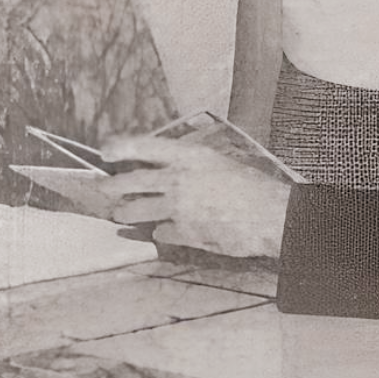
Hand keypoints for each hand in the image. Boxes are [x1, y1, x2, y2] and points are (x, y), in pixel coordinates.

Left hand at [101, 135, 290, 259]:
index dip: (120, 147)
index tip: (105, 151)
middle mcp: (177, 179)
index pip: (142, 146)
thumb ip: (188, 165)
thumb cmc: (252, 187)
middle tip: (105, 189)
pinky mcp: (183, 231)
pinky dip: (160, 232)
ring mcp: (177, 207)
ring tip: (121, 213)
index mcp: (189, 157)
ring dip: (126, 213)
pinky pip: (160, 232)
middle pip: (130, 182)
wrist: (272, 216)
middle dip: (112, 187)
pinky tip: (162, 231)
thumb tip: (164, 168)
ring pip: (136, 210)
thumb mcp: (218, 163)